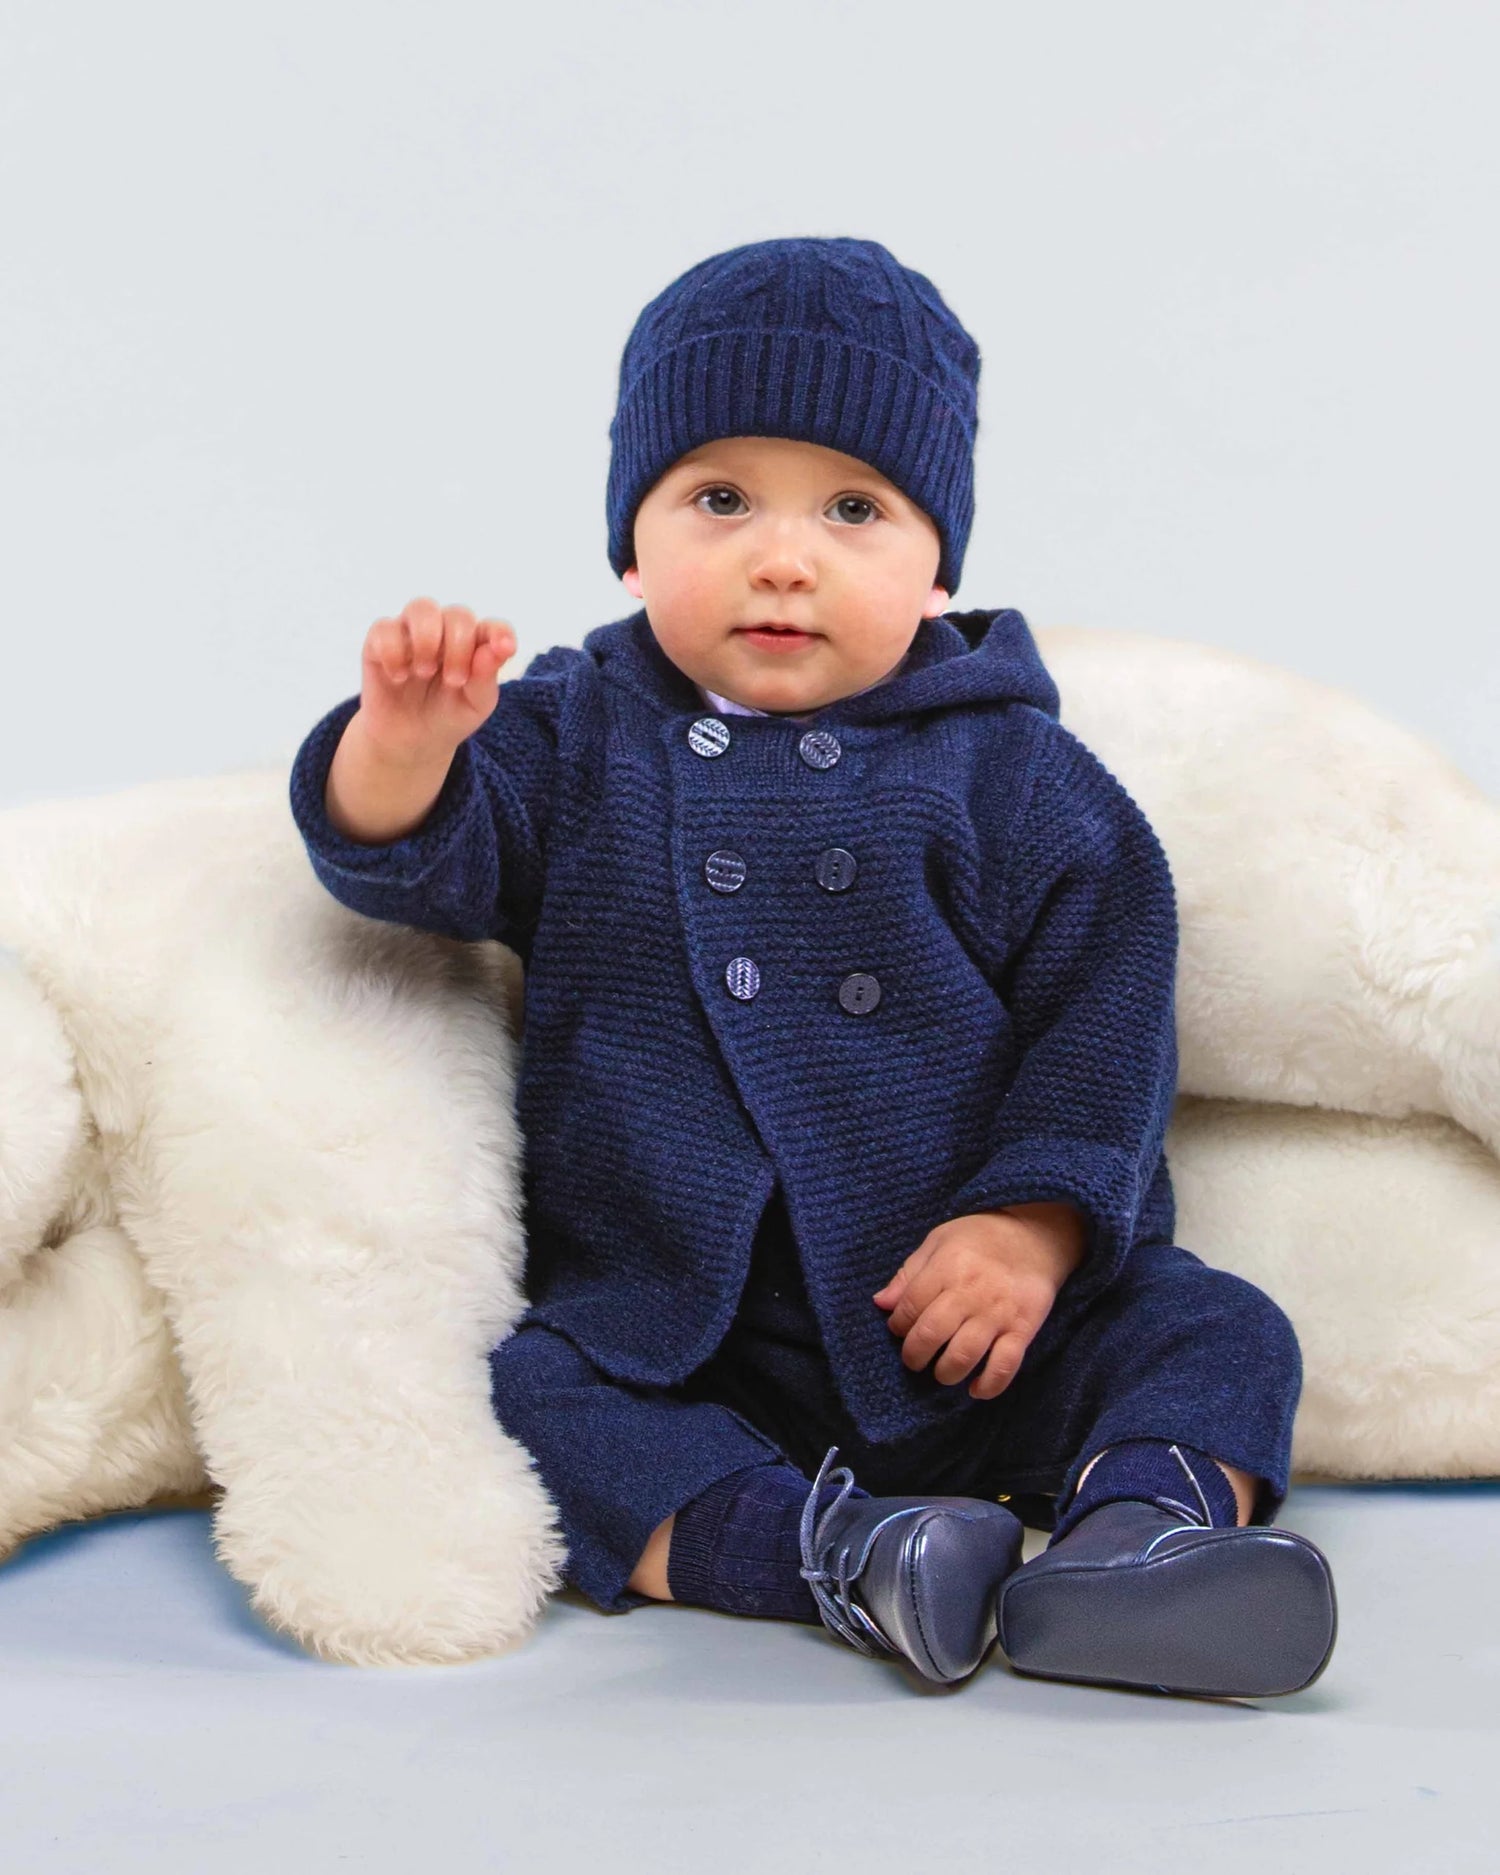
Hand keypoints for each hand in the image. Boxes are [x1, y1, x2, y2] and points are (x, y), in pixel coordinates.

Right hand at [358, 596, 516, 765]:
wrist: (410, 741)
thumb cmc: (449, 716)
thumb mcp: (475, 705)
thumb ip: (486, 677)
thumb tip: (497, 649)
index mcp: (475, 644)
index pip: (492, 627)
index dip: (500, 633)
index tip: (505, 649)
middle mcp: (445, 631)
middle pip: (458, 614)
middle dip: (459, 645)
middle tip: (454, 681)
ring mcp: (412, 633)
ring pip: (421, 607)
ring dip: (427, 639)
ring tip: (425, 672)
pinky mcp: (379, 642)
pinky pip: (384, 627)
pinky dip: (393, 652)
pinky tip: (399, 677)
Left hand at [872, 1204, 1085, 1399]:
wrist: (1036, 1234)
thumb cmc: (980, 1236)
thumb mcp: (938, 1241)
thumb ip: (909, 1273)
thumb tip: (881, 1303)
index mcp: (946, 1267)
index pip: (909, 1307)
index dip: (898, 1325)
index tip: (900, 1329)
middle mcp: (970, 1292)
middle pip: (931, 1334)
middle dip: (914, 1355)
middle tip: (915, 1359)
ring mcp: (998, 1313)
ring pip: (965, 1355)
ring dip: (946, 1372)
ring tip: (942, 1372)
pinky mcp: (1023, 1329)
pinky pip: (1005, 1365)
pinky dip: (989, 1385)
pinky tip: (976, 1389)